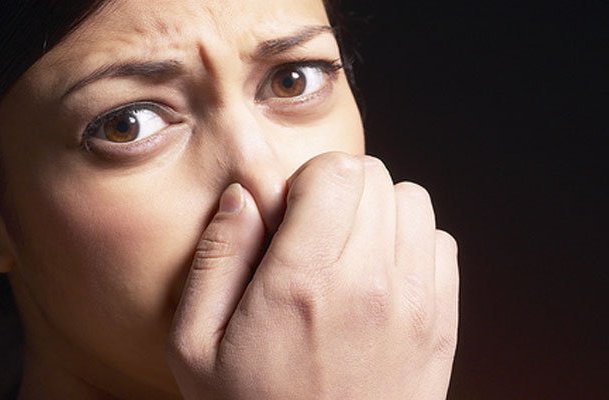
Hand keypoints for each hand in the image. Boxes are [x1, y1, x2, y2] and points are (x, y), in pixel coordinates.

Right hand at [168, 153, 458, 399]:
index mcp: (302, 282)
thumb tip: (243, 197)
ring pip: (413, 201)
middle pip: (375, 177)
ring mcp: (415, 304)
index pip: (334, 170)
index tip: (291, 213)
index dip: (307, 179)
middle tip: (315, 232)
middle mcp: (369, 284)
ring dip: (378, 211)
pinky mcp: (441, 324)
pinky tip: (380, 274)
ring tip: (348, 249)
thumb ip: (217, 258)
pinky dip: (411, 243)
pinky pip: (441, 244)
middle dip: (340, 190)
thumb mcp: (197, 346)